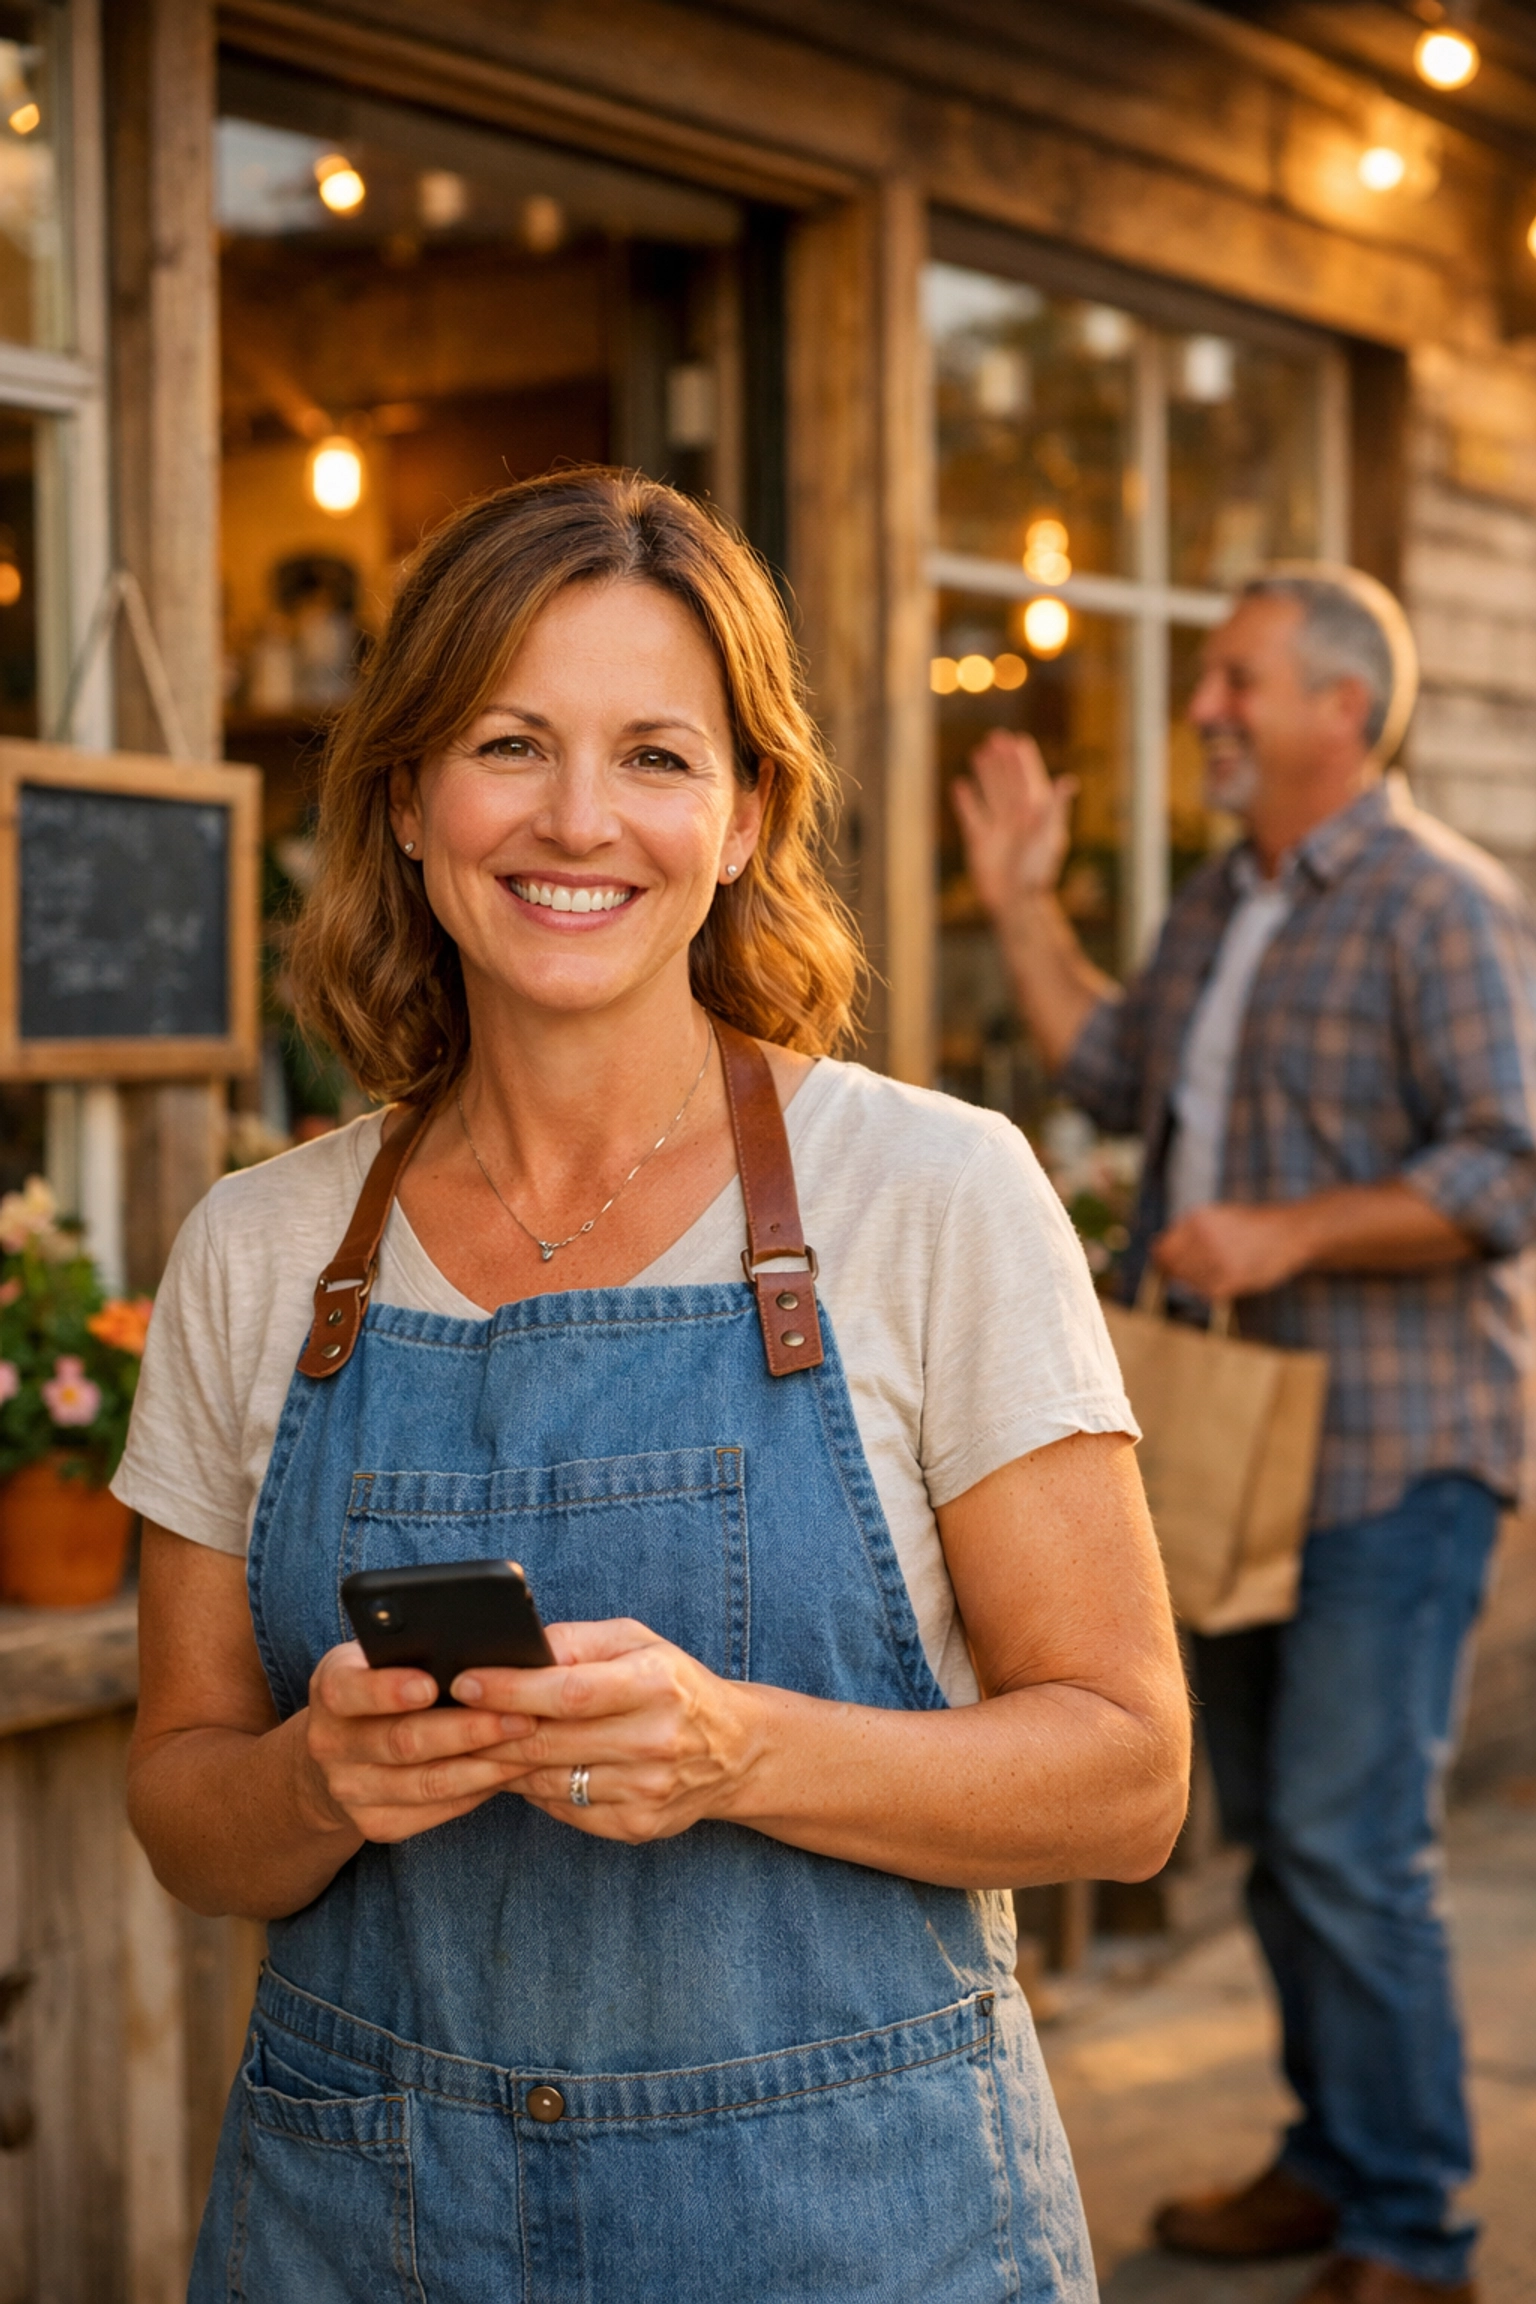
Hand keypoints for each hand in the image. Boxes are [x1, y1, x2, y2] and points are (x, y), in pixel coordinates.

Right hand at [302, 1642, 531, 1843]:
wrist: (340, 1751)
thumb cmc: (380, 1684)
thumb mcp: (380, 1656)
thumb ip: (412, 1648)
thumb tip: (480, 1639)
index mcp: (331, 1688)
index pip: (349, 1690)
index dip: (388, 1690)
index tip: (431, 1684)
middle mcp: (330, 1743)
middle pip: (402, 1742)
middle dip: (468, 1730)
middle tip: (521, 1716)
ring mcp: (350, 1790)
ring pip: (426, 1784)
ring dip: (484, 1766)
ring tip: (528, 1746)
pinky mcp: (375, 1823)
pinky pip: (434, 1810)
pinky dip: (476, 1791)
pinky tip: (508, 1771)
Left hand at [452, 1618, 758, 1845]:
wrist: (736, 1750)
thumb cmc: (672, 1683)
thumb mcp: (635, 1642)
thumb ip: (575, 1642)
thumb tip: (513, 1650)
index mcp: (655, 1684)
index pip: (569, 1692)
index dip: (510, 1689)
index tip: (464, 1682)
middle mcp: (655, 1740)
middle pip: (550, 1742)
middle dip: (490, 1729)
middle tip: (449, 1717)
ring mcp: (647, 1790)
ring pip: (549, 1782)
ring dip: (505, 1763)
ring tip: (478, 1743)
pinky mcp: (637, 1826)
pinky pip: (564, 1809)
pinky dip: (536, 1791)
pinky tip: (524, 1770)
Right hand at [951, 730, 1075, 916]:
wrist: (1014, 902)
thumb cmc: (1037, 872)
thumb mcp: (1049, 837)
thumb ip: (1055, 808)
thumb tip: (1067, 781)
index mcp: (1036, 815)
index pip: (1029, 779)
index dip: (1024, 760)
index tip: (1018, 740)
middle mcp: (1017, 819)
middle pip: (1008, 782)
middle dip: (1002, 760)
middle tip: (995, 737)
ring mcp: (998, 829)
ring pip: (990, 794)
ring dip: (985, 774)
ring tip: (978, 753)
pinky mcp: (979, 842)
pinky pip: (971, 815)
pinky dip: (965, 801)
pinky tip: (959, 786)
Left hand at [1151, 1203, 1317, 1299]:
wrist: (1289, 1232)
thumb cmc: (1251, 1225)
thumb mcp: (1216, 1216)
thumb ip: (1188, 1232)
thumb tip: (1157, 1250)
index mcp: (1197, 1220)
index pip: (1162, 1251)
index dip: (1164, 1261)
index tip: (1170, 1266)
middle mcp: (1204, 1238)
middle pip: (1173, 1269)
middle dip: (1180, 1274)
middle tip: (1204, 1271)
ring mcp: (1217, 1259)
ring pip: (1189, 1283)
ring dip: (1199, 1283)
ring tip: (1221, 1271)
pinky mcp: (1231, 1279)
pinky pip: (1208, 1293)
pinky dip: (1214, 1291)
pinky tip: (1229, 1280)